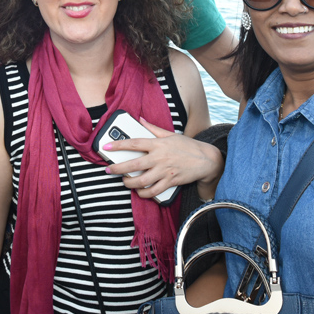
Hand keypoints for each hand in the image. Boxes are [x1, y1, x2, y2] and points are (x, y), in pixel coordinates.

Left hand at [104, 119, 223, 199]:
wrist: (206, 160)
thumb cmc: (187, 146)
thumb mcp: (170, 134)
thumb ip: (153, 128)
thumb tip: (140, 120)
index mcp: (158, 144)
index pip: (135, 143)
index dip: (119, 145)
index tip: (107, 146)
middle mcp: (160, 158)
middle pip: (134, 165)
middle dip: (118, 168)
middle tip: (109, 169)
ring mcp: (165, 171)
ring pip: (142, 181)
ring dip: (129, 183)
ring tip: (124, 181)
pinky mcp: (170, 182)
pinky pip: (153, 191)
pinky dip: (144, 193)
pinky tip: (139, 191)